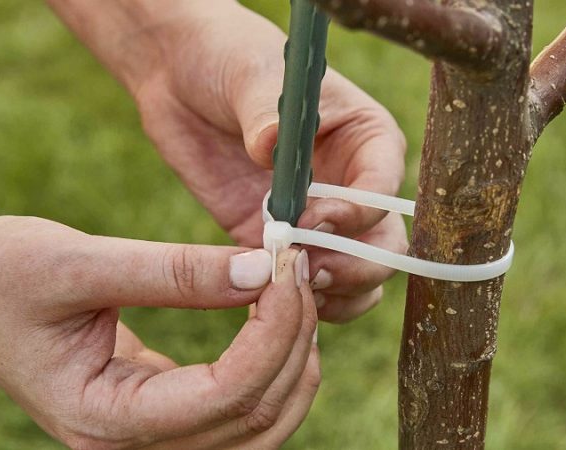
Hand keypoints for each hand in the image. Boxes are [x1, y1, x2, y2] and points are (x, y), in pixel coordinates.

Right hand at [0, 214, 318, 448]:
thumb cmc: (3, 275)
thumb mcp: (79, 262)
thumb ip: (173, 271)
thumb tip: (261, 270)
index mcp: (101, 417)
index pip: (224, 395)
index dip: (272, 331)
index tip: (285, 266)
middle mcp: (128, 445)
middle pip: (254, 418)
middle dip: (292, 342)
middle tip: (298, 270)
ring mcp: (146, 436)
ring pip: (259, 428)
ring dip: (292, 363)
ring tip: (297, 297)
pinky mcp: (158, 414)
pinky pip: (238, 412)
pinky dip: (272, 370)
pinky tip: (278, 323)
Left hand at [128, 1, 408, 322]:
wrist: (181, 77)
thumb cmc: (232, 59)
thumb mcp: (254, 74)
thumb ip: (269, 112)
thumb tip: (270, 147)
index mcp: (366, 139)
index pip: (383, 188)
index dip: (358, 212)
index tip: (314, 218)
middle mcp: (352, 185)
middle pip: (384, 244)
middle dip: (352, 264)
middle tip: (306, 267)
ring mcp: (319, 219)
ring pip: (357, 276)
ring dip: (333, 291)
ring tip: (289, 284)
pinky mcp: (280, 243)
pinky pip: (309, 285)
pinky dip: (298, 300)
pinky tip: (268, 294)